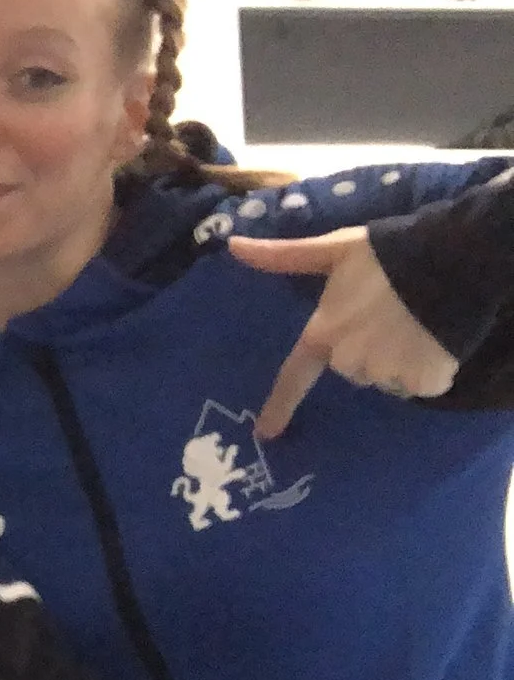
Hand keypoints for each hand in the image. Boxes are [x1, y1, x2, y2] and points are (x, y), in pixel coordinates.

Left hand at [229, 229, 459, 436]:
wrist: (447, 261)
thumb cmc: (385, 254)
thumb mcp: (332, 250)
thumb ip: (283, 256)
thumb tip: (232, 245)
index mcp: (323, 334)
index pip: (294, 376)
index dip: (279, 406)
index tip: (265, 434)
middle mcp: (348, 360)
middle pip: (353, 367)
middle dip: (368, 349)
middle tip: (389, 317)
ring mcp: (386, 373)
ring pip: (388, 377)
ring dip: (399, 360)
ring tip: (415, 324)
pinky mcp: (423, 380)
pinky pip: (420, 385)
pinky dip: (428, 369)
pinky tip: (434, 340)